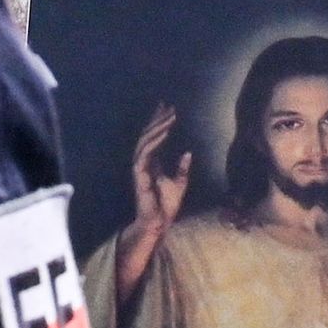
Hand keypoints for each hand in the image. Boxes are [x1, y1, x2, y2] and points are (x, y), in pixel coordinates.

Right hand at [129, 102, 190, 235]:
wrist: (158, 222)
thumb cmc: (166, 206)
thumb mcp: (180, 183)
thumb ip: (182, 168)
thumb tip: (188, 153)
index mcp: (152, 163)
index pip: (154, 137)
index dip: (159, 122)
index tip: (167, 107)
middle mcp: (143, 162)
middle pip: (148, 135)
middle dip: (157, 119)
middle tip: (167, 105)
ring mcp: (140, 167)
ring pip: (145, 141)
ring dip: (158, 127)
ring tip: (169, 116)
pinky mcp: (139, 174)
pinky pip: (145, 153)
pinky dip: (155, 141)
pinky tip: (165, 132)